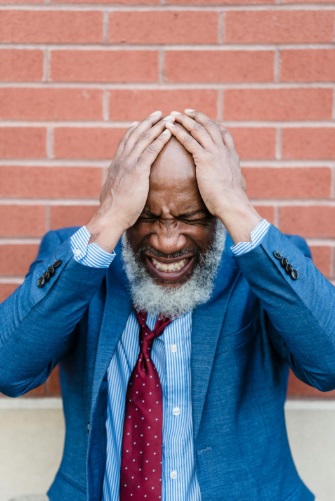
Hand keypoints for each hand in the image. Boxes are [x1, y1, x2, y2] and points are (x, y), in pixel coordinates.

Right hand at [87, 111, 172, 251]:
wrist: (111, 216)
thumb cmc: (113, 210)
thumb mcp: (112, 193)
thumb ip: (115, 185)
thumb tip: (114, 187)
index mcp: (116, 165)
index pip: (125, 142)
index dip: (133, 131)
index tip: (140, 122)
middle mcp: (121, 160)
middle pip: (135, 135)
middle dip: (147, 122)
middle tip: (158, 113)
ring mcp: (129, 164)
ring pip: (144, 139)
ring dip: (157, 126)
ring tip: (167, 118)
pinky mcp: (138, 171)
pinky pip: (151, 151)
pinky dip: (160, 139)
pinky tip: (169, 133)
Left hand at [165, 110, 261, 242]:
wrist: (232, 204)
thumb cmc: (232, 200)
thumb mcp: (236, 185)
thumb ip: (233, 178)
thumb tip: (235, 182)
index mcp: (232, 155)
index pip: (223, 133)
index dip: (213, 124)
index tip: (204, 120)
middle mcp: (224, 150)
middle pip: (210, 125)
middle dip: (197, 116)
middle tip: (186, 111)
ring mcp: (215, 152)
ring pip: (198, 129)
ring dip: (185, 120)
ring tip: (174, 115)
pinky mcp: (205, 159)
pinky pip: (189, 140)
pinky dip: (178, 131)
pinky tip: (169, 127)